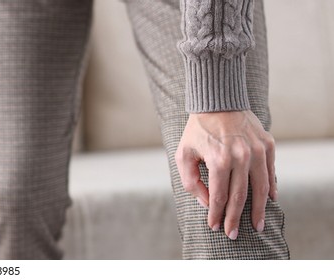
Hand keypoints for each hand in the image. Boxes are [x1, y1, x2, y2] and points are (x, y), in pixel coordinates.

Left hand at [175, 110, 276, 239]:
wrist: (218, 102)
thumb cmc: (197, 130)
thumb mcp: (183, 154)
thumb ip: (191, 181)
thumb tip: (207, 203)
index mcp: (218, 159)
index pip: (219, 196)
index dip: (217, 214)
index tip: (215, 227)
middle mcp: (241, 156)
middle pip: (240, 196)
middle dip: (236, 218)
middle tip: (233, 235)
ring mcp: (257, 150)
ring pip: (260, 187)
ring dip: (259, 209)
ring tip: (257, 225)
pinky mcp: (268, 144)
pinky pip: (270, 171)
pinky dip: (270, 187)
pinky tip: (269, 200)